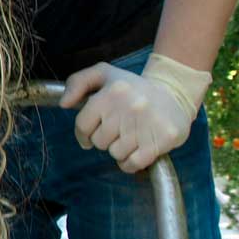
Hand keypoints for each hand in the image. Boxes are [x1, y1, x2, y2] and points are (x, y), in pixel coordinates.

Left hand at [59, 53, 211, 173]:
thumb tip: (64, 104)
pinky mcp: (162, 139)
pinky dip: (131, 163)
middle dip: (105, 139)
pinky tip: (137, 150)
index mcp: (112, 91)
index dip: (84, 133)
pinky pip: (133, 164)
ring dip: (119, 150)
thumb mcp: (104, 75)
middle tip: (119, 128)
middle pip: (99, 142)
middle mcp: (129, 106)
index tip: (92, 132)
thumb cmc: (131, 88)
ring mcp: (146, 124)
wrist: (174, 94)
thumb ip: (77, 82)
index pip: (83, 125)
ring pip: (115, 154)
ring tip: (131, 135)